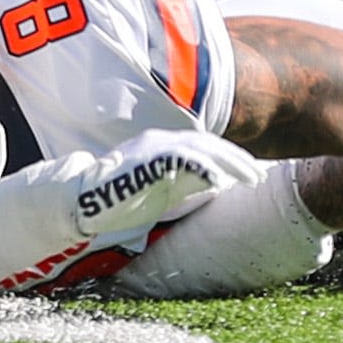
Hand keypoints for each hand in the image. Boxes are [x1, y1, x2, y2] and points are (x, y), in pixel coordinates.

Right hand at [40, 130, 265, 245]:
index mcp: (162, 146)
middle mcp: (161, 140)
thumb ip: (183, 185)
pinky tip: (219, 181)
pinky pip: (182, 160)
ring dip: (229, 163)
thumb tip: (213, 186)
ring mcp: (154, 148)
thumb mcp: (159, 191)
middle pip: (209, 144)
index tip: (250, 172)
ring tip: (250, 178)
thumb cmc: (119, 201)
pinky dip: (203, 167)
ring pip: (202, 148)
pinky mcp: (148, 160)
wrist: (83, 201)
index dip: (230, 158)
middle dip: (237, 159)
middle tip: (258, 176)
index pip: (204, 146)